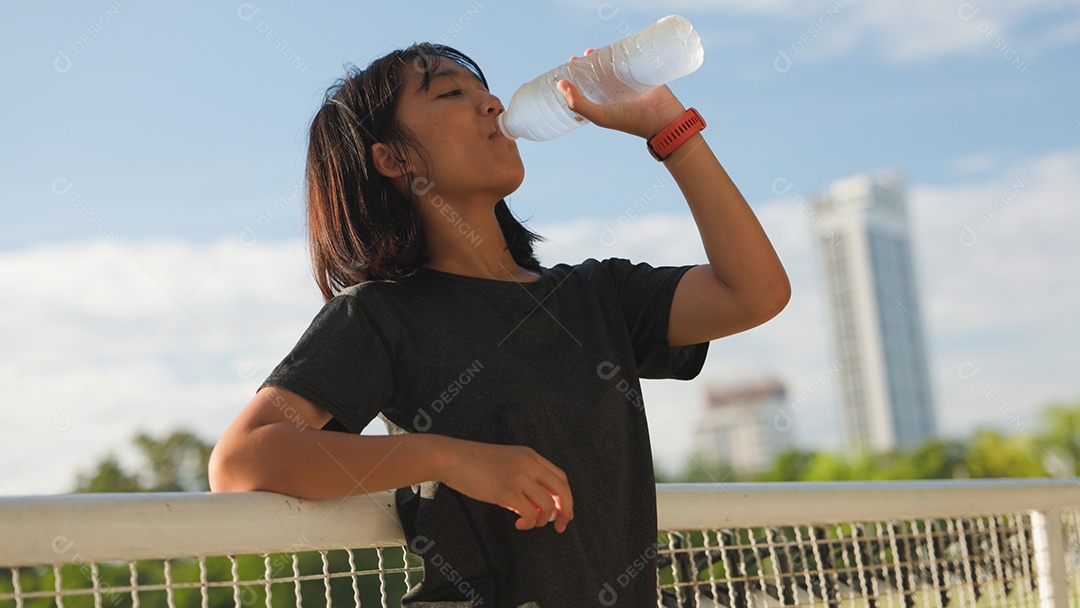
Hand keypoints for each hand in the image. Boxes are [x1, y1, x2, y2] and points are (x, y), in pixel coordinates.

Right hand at [439, 438, 573, 532]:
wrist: (451, 457)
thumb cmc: (472, 461)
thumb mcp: (506, 462)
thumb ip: (523, 477)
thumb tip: (536, 504)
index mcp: (530, 455)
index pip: (560, 477)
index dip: (566, 497)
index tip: (563, 511)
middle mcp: (529, 464)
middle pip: (562, 490)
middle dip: (566, 511)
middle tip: (561, 525)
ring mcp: (519, 477)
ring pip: (548, 504)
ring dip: (543, 520)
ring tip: (530, 522)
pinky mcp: (507, 491)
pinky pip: (530, 513)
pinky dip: (529, 522)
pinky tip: (519, 523)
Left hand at [559, 48, 687, 139]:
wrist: (661, 119)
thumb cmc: (630, 121)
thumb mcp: (600, 115)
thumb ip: (579, 103)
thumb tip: (560, 84)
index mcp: (604, 104)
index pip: (586, 88)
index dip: (577, 78)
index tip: (570, 66)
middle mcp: (614, 93)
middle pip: (598, 75)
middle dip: (588, 65)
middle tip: (582, 56)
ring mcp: (628, 83)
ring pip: (612, 66)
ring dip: (602, 57)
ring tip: (593, 50)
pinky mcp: (642, 74)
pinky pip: (630, 60)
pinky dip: (622, 53)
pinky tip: (615, 46)